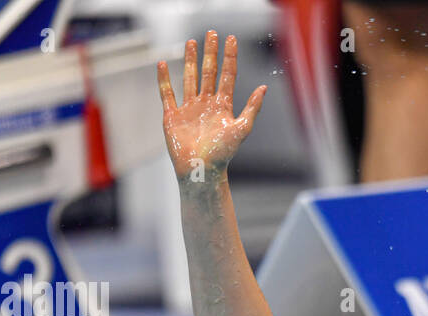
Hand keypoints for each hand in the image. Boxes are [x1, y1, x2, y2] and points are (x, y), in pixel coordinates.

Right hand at [157, 31, 265, 183]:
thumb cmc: (223, 154)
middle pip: (209, 72)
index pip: (227, 75)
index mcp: (223, 106)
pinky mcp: (172, 116)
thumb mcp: (241, 129)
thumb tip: (264, 88)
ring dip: (191, 61)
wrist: (201, 169)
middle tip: (212, 33)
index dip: (230, 58)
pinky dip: (164, 80)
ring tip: (191, 42)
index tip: (231, 39)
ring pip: (190, 79)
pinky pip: (167, 94)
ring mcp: (189, 109)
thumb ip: (252, 108)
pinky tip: (163, 64)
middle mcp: (206, 104)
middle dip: (211, 53)